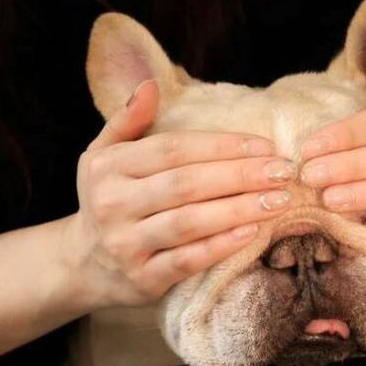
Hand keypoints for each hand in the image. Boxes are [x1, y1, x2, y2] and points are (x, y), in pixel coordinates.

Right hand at [62, 80, 295, 307]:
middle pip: (185, 184)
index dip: (221, 146)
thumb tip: (149, 86)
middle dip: (239, 175)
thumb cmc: (106, 201)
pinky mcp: (142, 279)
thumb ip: (128, 122)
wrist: (82, 266)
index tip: (264, 145)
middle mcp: (113, 204)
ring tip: (279, 200)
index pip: (172, 150)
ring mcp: (126, 244)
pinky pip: (187, 261)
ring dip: (238, 209)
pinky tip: (252, 233)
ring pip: (189, 222)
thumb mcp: (103, 157)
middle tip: (283, 171)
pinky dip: (220, 246)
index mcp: (109, 167)